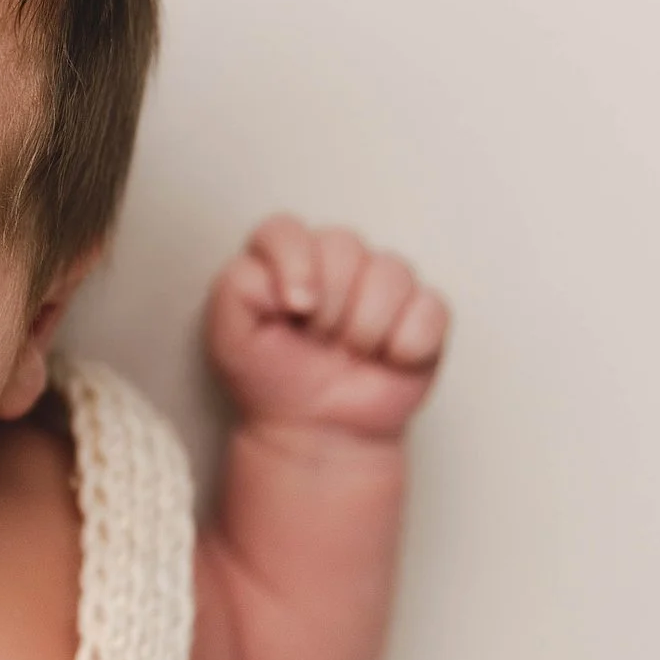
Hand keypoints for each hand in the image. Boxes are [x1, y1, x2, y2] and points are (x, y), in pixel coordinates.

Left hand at [205, 214, 449, 441]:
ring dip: (366, 327)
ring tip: (349, 353)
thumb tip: (280, 273)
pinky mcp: (423, 312)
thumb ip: (237, 287)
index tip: (296, 308)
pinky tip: (388, 360)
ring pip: (392, 271)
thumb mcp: (229, 335)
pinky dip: (408, 342)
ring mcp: (383, 282)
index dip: (296, 264)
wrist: (314, 429)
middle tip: (317, 341)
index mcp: (284, 257)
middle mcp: (335, 259)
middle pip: (344, 244)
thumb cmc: (272, 377)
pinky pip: (431, 307)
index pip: (286, 230)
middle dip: (330, 306)